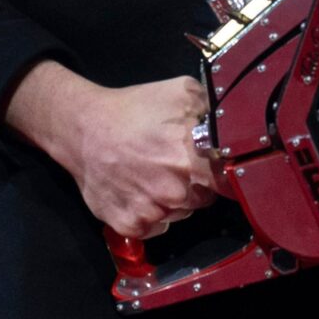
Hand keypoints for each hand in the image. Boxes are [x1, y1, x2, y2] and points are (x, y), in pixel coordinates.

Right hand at [39, 73, 218, 239]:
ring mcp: (152, 213)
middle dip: (196, 183)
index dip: (225, 174)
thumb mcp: (181, 92)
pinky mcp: (130, 225)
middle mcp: (175, 194)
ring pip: (180, 213)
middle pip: (203, 199)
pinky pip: (156, 227)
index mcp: (193, 163)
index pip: (229, 183)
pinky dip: (151, 215)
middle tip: (174, 163)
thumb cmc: (134, 109)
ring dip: (173, 200)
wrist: (83, 129)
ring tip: (152, 174)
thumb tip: (235, 119)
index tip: (216, 167)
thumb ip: (213, 108)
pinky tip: (139, 191)